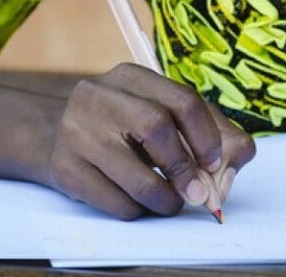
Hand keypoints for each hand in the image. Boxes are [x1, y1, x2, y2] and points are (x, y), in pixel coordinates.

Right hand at [43, 63, 255, 219]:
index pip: (182, 100)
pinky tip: (137, 202)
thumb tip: (230, 170)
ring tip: (171, 201)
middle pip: (157, 127)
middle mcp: (99, 96)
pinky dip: (137, 210)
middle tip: (198, 192)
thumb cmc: (124, 128)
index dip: (207, 136)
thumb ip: (210, 134)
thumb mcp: (163, 114)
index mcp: (131, 76)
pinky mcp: (64, 169)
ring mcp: (76, 131)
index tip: (215, 162)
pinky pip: (115, 203)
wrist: (55, 138)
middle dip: (185, 167)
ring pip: (137, 177)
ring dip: (165, 199)